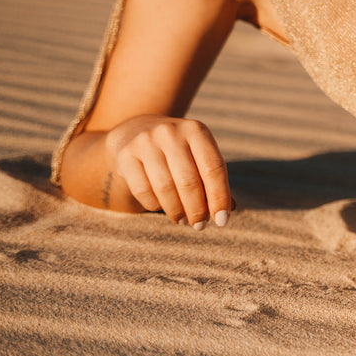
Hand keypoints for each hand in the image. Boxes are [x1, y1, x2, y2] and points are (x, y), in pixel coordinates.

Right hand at [105, 114, 231, 228]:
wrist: (136, 130)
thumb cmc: (179, 151)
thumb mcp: (199, 156)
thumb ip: (214, 180)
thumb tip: (230, 208)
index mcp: (196, 130)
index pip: (213, 168)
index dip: (219, 197)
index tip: (222, 221)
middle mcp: (171, 132)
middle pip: (188, 181)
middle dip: (197, 209)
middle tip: (200, 225)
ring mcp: (145, 142)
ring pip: (165, 188)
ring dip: (177, 211)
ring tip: (183, 220)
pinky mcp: (125, 155)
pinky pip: (143, 191)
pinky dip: (155, 205)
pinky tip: (162, 206)